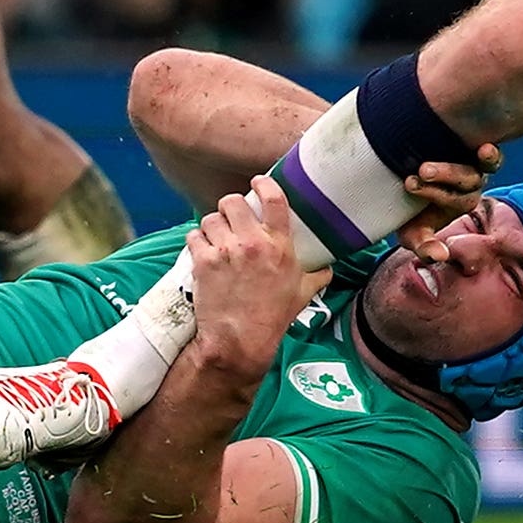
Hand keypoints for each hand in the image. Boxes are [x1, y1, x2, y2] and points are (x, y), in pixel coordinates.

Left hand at [188, 176, 329, 376]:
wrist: (239, 341)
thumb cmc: (273, 317)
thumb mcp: (303, 292)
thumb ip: (317, 275)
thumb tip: (328, 268)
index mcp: (279, 245)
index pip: (273, 199)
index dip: (264, 184)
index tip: (258, 181)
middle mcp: (252, 243)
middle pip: (233, 201)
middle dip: (230, 206)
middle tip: (231, 216)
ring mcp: (226, 251)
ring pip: (210, 218)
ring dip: (212, 225)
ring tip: (216, 237)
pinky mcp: (203, 262)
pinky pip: (194, 236)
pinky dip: (196, 242)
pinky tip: (202, 250)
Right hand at [397, 145, 505, 254]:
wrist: (401, 180)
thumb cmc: (409, 209)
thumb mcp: (412, 233)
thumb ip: (425, 247)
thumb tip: (440, 256)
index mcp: (459, 202)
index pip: (458, 202)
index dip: (435, 196)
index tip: (408, 185)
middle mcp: (471, 184)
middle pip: (467, 185)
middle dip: (441, 181)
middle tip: (416, 176)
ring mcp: (475, 164)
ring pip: (474, 170)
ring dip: (451, 170)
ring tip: (426, 168)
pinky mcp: (472, 145)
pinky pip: (491, 156)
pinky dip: (491, 155)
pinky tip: (485, 148)